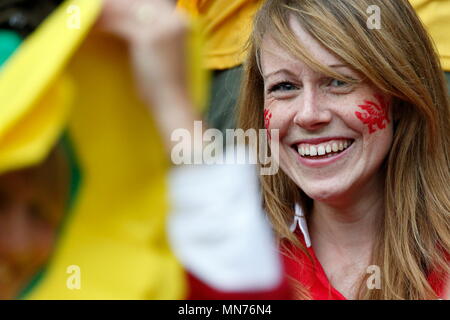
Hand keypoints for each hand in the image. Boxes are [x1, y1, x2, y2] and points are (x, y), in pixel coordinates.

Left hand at [95, 0, 199, 153]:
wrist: (174, 103)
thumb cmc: (167, 85)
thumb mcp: (162, 53)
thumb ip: (151, 34)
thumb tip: (126, 24)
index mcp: (180, 20)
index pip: (147, 3)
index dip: (124, 4)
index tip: (108, 7)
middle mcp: (174, 19)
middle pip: (135, 3)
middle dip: (112, 6)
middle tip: (92, 8)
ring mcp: (162, 27)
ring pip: (124, 11)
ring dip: (103, 12)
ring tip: (87, 16)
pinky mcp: (148, 37)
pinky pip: (118, 24)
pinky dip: (103, 24)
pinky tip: (91, 27)